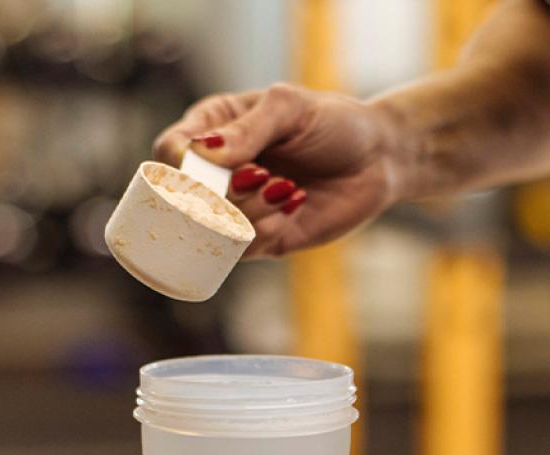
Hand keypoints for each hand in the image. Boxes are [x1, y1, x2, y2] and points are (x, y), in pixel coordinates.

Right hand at [152, 83, 414, 257]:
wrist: (379, 158)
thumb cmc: (334, 122)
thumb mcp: (291, 109)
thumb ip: (248, 128)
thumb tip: (204, 152)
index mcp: (212, 129)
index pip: (170, 151)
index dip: (180, 164)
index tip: (214, 164)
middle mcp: (216, 172)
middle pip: (181, 198)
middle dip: (219, 193)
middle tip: (262, 175)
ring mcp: (236, 209)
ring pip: (210, 228)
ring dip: (248, 210)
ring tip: (286, 187)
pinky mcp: (261, 240)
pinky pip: (241, 249)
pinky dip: (266, 228)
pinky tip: (294, 203)